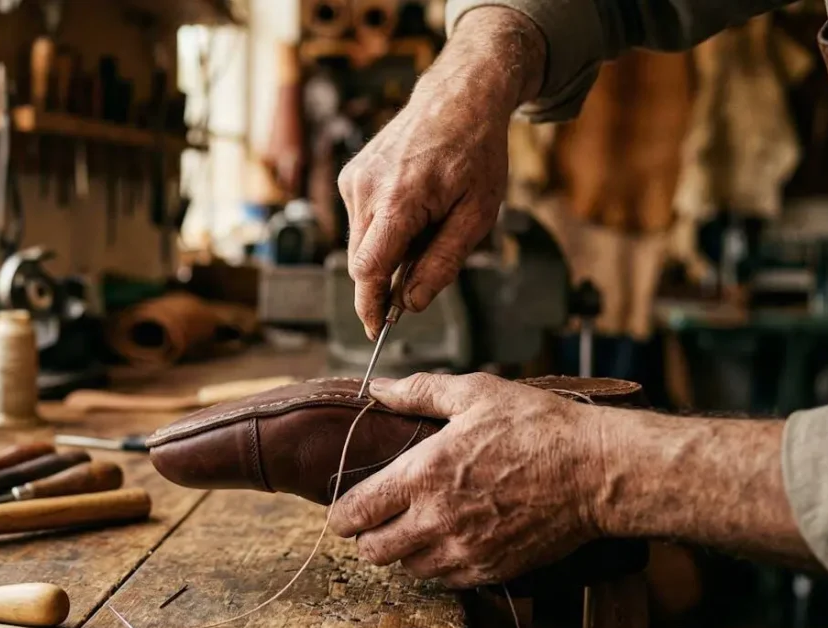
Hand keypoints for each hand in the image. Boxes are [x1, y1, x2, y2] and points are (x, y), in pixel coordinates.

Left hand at [329, 373, 606, 587]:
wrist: (597, 472)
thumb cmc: (539, 428)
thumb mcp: (475, 394)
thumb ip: (418, 392)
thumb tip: (377, 387)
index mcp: (423, 475)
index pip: (355, 513)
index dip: (341, 515)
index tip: (343, 509)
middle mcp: (436, 520)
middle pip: (372, 551)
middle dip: (366, 537)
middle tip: (376, 520)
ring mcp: (464, 550)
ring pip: (406, 568)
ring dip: (402, 552)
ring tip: (415, 527)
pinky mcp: (491, 570)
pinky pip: (444, 580)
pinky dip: (437, 565)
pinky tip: (448, 540)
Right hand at [339, 7, 545, 337]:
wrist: (458, 98)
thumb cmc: (475, 153)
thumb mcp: (477, 215)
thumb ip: (442, 263)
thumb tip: (412, 304)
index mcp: (399, 200)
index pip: (368, 270)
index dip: (371, 305)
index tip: (376, 330)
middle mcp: (366, 189)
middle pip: (362, 262)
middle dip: (386, 280)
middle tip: (421, 276)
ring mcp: (354, 180)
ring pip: (360, 244)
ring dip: (387, 251)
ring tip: (426, 226)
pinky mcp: (350, 176)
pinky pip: (361, 221)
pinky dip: (382, 229)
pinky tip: (411, 208)